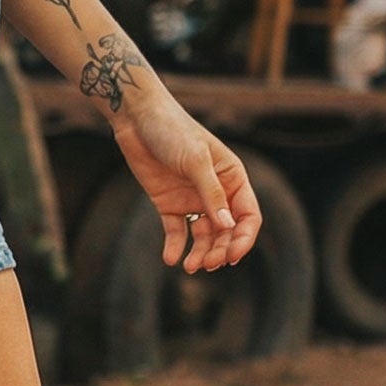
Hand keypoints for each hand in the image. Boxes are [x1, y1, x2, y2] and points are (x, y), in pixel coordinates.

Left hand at [112, 97, 261, 273]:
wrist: (137, 118)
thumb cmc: (172, 130)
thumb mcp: (195, 160)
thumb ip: (211, 193)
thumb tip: (228, 226)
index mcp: (232, 178)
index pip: (248, 216)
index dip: (243, 239)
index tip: (231, 256)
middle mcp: (216, 192)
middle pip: (226, 231)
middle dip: (220, 250)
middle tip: (207, 265)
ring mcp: (192, 199)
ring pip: (203, 235)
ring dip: (200, 253)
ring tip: (190, 266)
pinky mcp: (169, 203)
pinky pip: (177, 231)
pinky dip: (175, 246)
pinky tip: (171, 259)